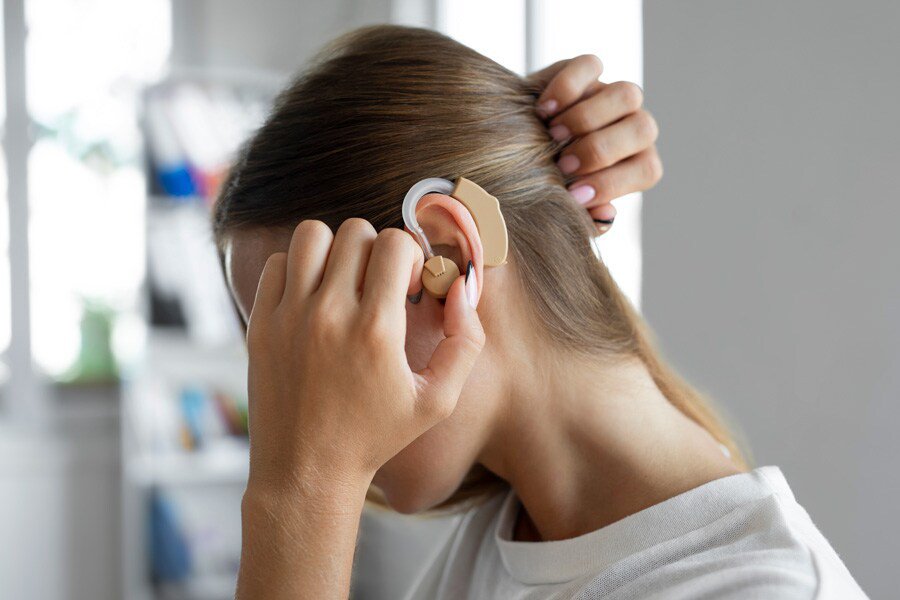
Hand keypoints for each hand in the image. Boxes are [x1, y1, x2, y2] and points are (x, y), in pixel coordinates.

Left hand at [244, 219, 484, 494]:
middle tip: (378, 284)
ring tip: (343, 280)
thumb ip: (465, 340)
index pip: (394, 243)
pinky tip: (313, 297)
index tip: (408, 287)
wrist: (306, 471)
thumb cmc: (375, 436)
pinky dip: (298, 268)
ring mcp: (289, 317)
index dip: (410, 256)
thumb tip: (460, 286)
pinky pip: (277, 263)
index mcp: (376, 330)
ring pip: (311, 234)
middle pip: (355, 231)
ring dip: (334, 249)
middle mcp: (329, 315)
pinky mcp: (261, 324)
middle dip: (376, 249)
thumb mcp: (438, 400)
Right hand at [531, 55, 662, 232]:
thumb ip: (586, 217)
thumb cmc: (545, 184)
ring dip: (588, 118)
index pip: (647, 168)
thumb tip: (606, 213)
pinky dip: (566, 88)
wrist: (512, 148)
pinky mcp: (586, 71)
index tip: (574, 195)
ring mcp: (611, 95)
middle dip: (601, 150)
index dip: (613, 183)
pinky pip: (590, 66)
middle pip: (644, 128)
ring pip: (627, 95)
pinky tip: (542, 110)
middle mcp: (631, 126)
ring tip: (551, 135)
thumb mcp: (563, 206)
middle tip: (562, 165)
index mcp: (636, 162)